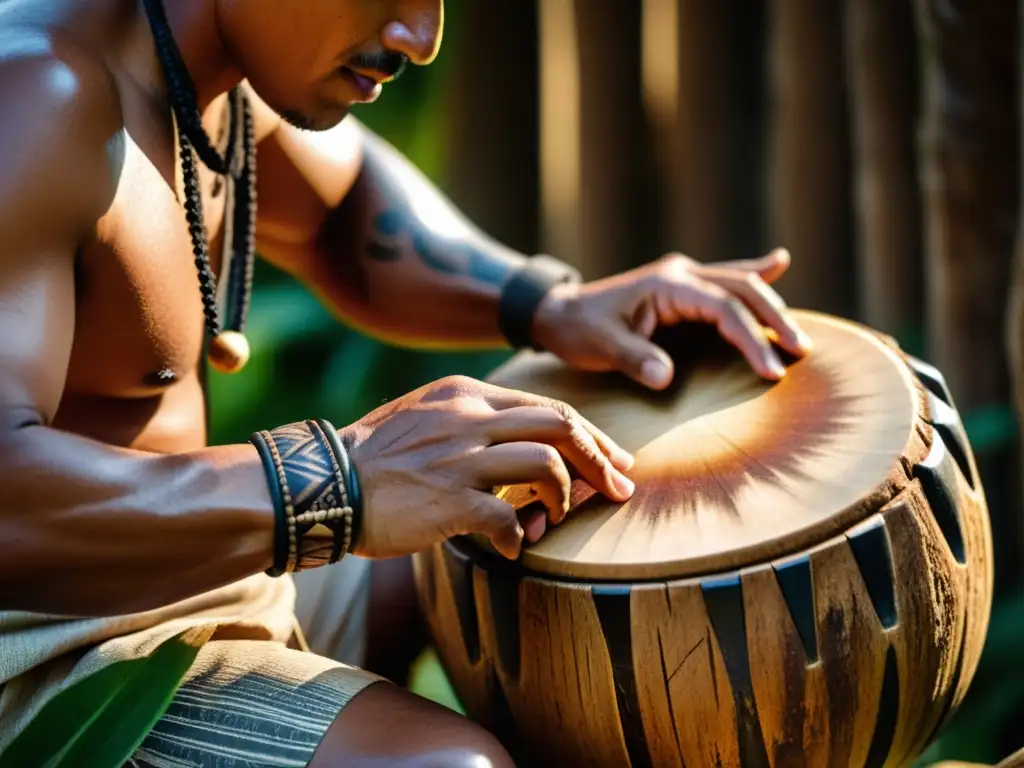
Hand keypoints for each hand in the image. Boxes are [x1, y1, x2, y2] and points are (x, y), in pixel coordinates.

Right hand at [339, 375, 634, 559]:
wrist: (322, 484)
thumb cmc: (375, 459)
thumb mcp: (425, 417)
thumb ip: (471, 421)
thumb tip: (523, 447)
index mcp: (465, 394)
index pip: (548, 405)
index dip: (590, 434)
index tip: (614, 458)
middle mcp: (468, 416)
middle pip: (560, 424)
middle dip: (600, 459)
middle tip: (620, 488)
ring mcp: (460, 457)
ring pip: (546, 464)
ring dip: (562, 497)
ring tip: (550, 519)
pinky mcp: (449, 499)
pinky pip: (509, 517)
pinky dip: (520, 536)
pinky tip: (513, 548)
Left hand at [532, 248, 813, 389]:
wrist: (560, 312)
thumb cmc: (580, 329)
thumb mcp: (601, 346)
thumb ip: (634, 359)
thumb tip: (665, 377)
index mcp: (667, 284)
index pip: (723, 308)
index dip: (750, 338)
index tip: (770, 371)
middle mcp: (682, 273)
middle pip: (743, 289)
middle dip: (774, 320)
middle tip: (799, 352)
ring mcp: (685, 275)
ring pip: (742, 283)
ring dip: (772, 307)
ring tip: (798, 337)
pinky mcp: (684, 285)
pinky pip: (727, 277)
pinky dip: (756, 271)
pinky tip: (781, 260)